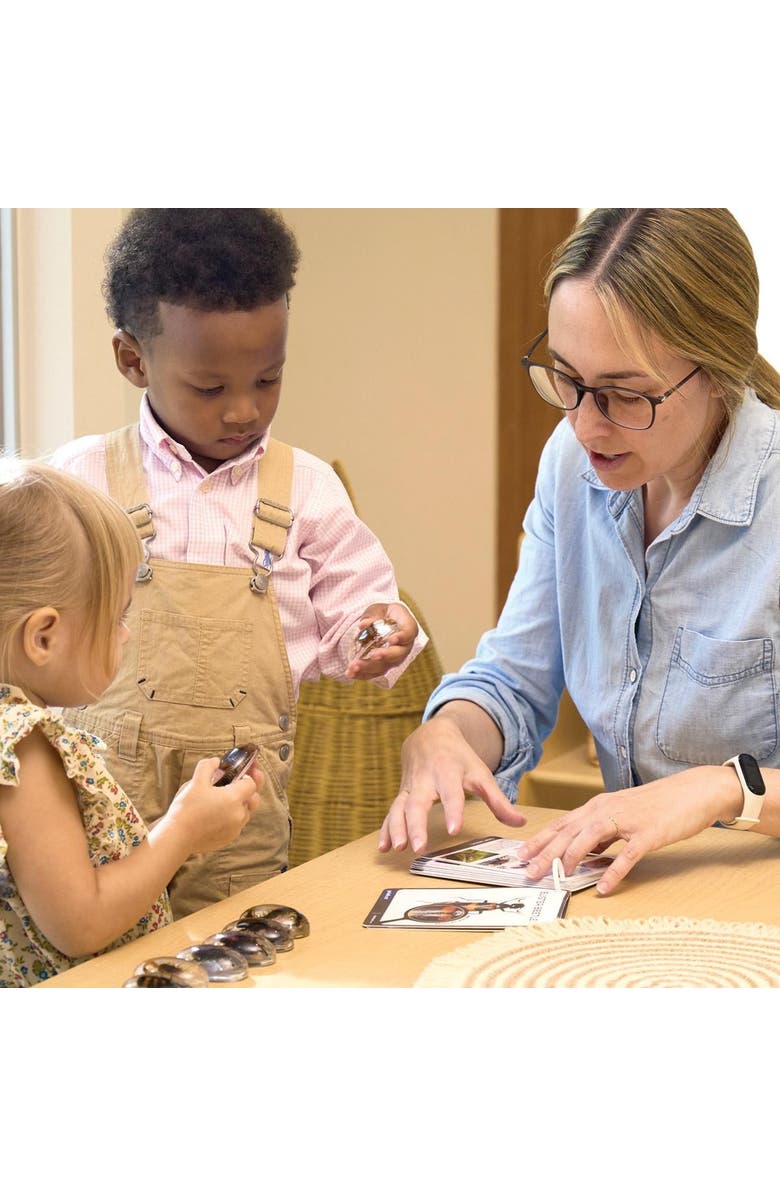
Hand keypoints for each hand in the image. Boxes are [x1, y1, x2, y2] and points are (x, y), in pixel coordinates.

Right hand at [165, 757, 263, 855]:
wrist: (177, 837)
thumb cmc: (186, 809)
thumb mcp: (195, 782)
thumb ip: (207, 767)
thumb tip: (216, 761)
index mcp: (233, 798)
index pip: (251, 784)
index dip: (248, 776)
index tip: (243, 772)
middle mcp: (239, 814)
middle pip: (253, 799)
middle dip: (249, 791)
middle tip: (240, 783)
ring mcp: (235, 828)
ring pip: (245, 813)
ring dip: (240, 804)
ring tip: (225, 799)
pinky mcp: (228, 838)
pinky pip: (236, 825)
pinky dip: (232, 817)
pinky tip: (218, 813)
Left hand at [345, 602, 417, 679]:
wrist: (384, 623)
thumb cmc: (384, 613)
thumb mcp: (379, 609)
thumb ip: (372, 615)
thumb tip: (363, 625)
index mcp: (407, 628)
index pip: (409, 633)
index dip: (402, 637)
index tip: (391, 640)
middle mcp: (404, 646)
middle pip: (398, 655)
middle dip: (385, 656)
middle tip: (373, 655)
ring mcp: (394, 659)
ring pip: (385, 666)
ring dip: (369, 668)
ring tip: (353, 666)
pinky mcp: (383, 666)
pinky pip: (375, 673)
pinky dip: (362, 674)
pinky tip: (350, 673)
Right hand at [378, 717, 526, 853]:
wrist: (431, 736)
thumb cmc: (459, 759)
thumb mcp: (480, 774)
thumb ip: (498, 800)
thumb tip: (520, 822)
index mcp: (448, 772)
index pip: (451, 793)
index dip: (452, 811)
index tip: (453, 830)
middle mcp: (425, 780)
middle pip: (418, 802)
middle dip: (416, 824)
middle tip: (418, 847)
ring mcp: (410, 787)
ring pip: (399, 807)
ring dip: (397, 828)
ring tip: (398, 848)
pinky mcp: (400, 794)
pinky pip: (390, 812)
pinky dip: (386, 829)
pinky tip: (383, 847)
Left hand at [517, 765, 739, 894]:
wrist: (696, 791)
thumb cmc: (661, 804)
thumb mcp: (624, 814)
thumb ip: (604, 831)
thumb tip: (585, 851)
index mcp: (600, 805)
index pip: (562, 823)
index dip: (540, 839)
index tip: (521, 855)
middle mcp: (608, 810)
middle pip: (569, 831)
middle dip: (545, 852)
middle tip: (528, 871)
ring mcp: (629, 821)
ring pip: (590, 838)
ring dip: (570, 858)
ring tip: (556, 877)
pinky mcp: (649, 834)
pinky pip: (627, 855)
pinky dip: (614, 872)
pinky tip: (603, 887)